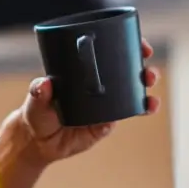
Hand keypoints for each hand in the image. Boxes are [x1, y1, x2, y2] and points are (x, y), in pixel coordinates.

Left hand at [17, 38, 161, 164]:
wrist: (39, 141)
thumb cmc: (37, 112)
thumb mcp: (36, 99)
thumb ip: (39, 91)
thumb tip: (43, 83)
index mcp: (86, 72)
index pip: (111, 53)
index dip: (130, 47)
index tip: (142, 45)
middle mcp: (100, 86)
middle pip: (129, 74)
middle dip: (145, 71)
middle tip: (149, 74)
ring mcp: (105, 106)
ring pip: (132, 96)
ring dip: (146, 95)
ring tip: (152, 99)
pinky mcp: (105, 125)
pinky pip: (123, 117)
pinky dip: (136, 112)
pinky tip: (142, 110)